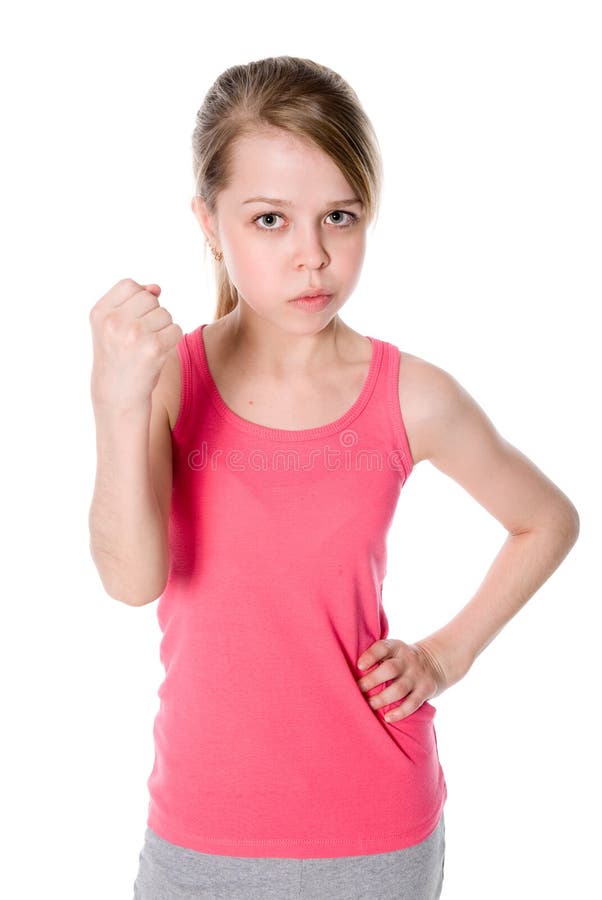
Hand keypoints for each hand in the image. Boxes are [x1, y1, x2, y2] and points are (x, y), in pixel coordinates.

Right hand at [89, 278, 182, 412]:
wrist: (118, 395)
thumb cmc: (119, 357)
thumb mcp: (114, 325)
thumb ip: (133, 301)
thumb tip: (157, 288)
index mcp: (100, 312)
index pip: (129, 285)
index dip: (137, 300)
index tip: (131, 321)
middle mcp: (114, 321)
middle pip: (150, 298)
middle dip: (151, 315)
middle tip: (139, 338)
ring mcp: (134, 334)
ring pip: (165, 313)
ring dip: (162, 328)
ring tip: (146, 346)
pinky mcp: (154, 347)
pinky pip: (176, 329)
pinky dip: (171, 340)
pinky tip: (156, 354)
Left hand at [356, 638, 451, 721]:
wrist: (434, 663)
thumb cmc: (399, 660)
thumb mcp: (392, 651)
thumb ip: (375, 657)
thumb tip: (345, 672)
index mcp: (396, 647)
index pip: (382, 648)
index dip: (371, 656)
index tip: (359, 666)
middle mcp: (407, 660)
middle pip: (390, 669)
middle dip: (372, 681)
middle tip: (358, 690)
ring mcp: (418, 675)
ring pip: (400, 688)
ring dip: (382, 699)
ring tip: (369, 705)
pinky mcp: (426, 690)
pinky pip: (413, 703)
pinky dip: (400, 712)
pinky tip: (388, 718)